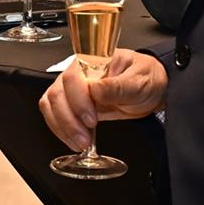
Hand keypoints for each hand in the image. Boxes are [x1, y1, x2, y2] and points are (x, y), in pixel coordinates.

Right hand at [38, 48, 167, 150]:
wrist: (152, 90)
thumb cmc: (146, 78)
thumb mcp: (139, 81)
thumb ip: (117, 86)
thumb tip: (95, 90)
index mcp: (91, 60)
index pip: (72, 76)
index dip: (78, 99)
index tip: (92, 119)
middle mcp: (77, 73)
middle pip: (57, 93)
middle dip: (68, 120)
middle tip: (84, 139)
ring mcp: (73, 89)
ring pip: (51, 105)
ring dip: (63, 127)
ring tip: (82, 143)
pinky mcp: (73, 105)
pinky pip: (55, 115)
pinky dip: (61, 130)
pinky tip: (76, 140)